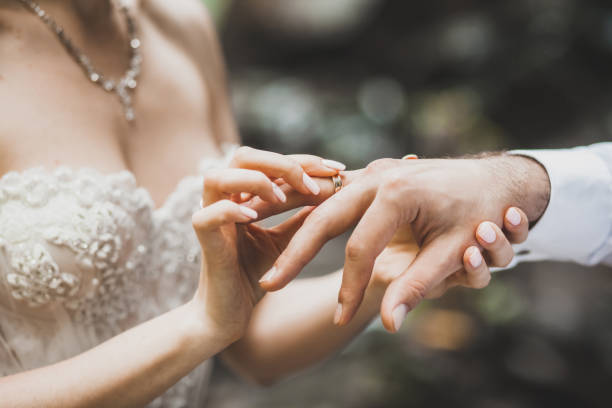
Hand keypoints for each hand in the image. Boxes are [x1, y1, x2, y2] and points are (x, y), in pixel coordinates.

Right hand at [190, 147, 341, 341]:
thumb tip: (331, 196)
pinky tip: (256, 217)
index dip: (303, 160)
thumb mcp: (286, 243)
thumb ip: (301, 219)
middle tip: (313, 183)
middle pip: (242, 156)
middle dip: (282, 163)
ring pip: (217, 177)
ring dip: (256, 181)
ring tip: (283, 200)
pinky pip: (208, 215)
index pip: (269, 161)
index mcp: (240, 196)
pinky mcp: (202, 241)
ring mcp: (208, 218)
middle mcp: (221, 200)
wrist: (229, 317)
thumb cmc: (253, 278)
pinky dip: (232, 211)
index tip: (337, 169)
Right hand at [259, 153, 549, 331]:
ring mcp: (371, 172)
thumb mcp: (454, 252)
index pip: (359, 249)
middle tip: (270, 283)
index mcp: (396, 192)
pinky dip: (317, 222)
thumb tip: (390, 324)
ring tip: (276, 267)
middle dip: (295, 254)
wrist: (498, 179)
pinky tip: (299, 242)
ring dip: (301, 239)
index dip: (348, 288)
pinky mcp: (372, 176)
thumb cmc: (482, 213)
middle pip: (324, 219)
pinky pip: (337, 200)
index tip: (339, 318)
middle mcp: (376, 176)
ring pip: (325, 207)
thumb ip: (418, 286)